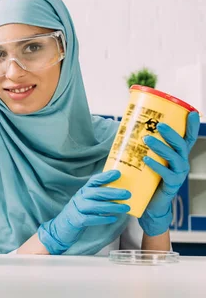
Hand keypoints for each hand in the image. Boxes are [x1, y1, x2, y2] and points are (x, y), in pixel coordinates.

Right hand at [38, 170, 130, 254]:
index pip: (94, 180)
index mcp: (84, 190)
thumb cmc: (80, 212)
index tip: (118, 173)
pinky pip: (90, 219)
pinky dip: (102, 219)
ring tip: (125, 208)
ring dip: (111, 206)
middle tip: (127, 193)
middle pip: (96, 193)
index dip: (105, 176)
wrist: (62, 226)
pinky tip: (113, 219)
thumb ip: (100, 196)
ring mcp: (77, 208)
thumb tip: (121, 193)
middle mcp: (80, 197)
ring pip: (95, 206)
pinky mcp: (77, 220)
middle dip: (112, 192)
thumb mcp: (88, 200)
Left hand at [139, 111, 199, 235]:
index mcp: (177, 154)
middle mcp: (181, 162)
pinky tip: (147, 159)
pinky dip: (157, 165)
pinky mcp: (171, 186)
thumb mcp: (146, 158)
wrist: (148, 204)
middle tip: (159, 125)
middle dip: (172, 134)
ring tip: (147, 139)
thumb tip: (125, 126)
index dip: (191, 126)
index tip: (192, 112)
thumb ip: (140, 145)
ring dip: (162, 147)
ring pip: (175, 158)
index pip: (187, 138)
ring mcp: (178, 174)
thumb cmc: (146, 177)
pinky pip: (167, 174)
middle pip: (181, 145)